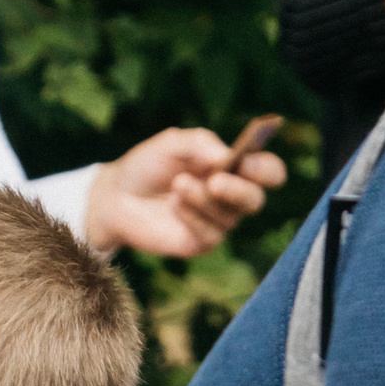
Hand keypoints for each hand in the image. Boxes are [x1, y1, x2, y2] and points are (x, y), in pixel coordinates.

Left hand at [84, 124, 285, 260]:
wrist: (116, 195)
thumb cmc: (148, 165)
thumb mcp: (173, 143)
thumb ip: (202, 144)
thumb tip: (230, 158)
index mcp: (233, 168)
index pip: (268, 171)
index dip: (265, 168)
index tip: (248, 161)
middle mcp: (232, 197)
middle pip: (256, 200)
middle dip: (238, 190)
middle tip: (215, 181)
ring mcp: (218, 221)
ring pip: (229, 216)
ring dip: (203, 199)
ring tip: (178, 184)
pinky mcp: (202, 242)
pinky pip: (210, 234)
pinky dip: (192, 217)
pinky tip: (175, 205)